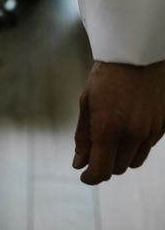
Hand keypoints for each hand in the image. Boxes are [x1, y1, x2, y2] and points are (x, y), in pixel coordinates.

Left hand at [73, 61, 164, 184]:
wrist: (135, 57)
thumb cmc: (105, 78)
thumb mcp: (86, 104)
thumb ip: (83, 137)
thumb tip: (78, 163)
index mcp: (108, 128)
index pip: (101, 169)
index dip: (91, 177)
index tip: (84, 176)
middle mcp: (132, 133)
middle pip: (117, 168)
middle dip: (103, 165)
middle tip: (93, 154)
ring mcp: (150, 131)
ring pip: (134, 162)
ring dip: (120, 158)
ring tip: (109, 141)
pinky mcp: (162, 127)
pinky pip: (146, 149)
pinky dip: (134, 147)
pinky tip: (125, 131)